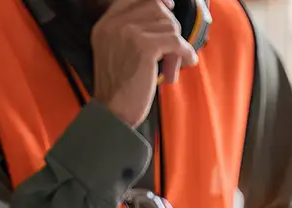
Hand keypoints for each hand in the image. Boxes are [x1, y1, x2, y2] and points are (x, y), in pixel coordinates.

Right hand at [90, 0, 198, 126]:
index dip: (156, 0)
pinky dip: (184, 52)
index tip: (169, 6)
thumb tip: (166, 7)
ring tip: (172, 66)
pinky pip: (175, 41)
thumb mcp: (119, 50)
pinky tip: (186, 62)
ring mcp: (128, 33)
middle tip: (171, 52)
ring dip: (177, 46)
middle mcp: (114, 24)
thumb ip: (134, 30)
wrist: (113, 112)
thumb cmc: (121, 87)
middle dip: (170, 29)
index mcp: (106, 24)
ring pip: (169, 24)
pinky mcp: (144, 47)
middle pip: (156, 7)